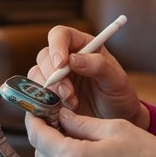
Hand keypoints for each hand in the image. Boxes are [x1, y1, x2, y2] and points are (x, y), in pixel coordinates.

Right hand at [30, 25, 147, 128]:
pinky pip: (36, 93)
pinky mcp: (49, 95)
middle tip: (68, 92)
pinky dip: (46, 101)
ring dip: (50, 90)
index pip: (61, 35)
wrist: (115, 121)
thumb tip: (74, 59)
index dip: (56, 46)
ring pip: (37, 74)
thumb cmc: (119, 96)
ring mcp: (55, 77)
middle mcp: (66, 58)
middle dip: (53, 74)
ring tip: (72, 103)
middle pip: (45, 55)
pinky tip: (64, 110)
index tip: (61, 64)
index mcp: (83, 45)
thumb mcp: (116, 80)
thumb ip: (98, 66)